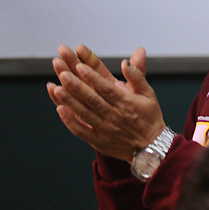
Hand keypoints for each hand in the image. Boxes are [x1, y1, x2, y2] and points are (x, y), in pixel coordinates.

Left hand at [47, 45, 164, 161]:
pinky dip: (70, 121)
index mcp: (126, 103)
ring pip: (84, 113)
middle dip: (76, 86)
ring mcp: (105, 129)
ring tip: (56, 89)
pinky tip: (60, 109)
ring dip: (69, 101)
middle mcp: (114, 116)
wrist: (152, 147)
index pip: (106, 88)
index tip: (80, 66)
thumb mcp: (149, 94)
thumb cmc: (150, 118)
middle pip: (92, 99)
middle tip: (63, 73)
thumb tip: (126, 62)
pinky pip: (81, 131)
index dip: (92, 77)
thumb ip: (137, 76)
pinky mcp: (99, 141)